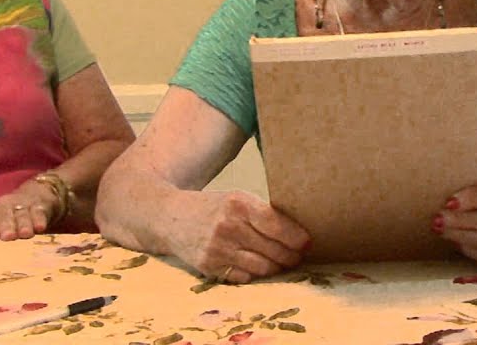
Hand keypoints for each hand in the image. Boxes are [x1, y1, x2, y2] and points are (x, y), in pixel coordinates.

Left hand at [0, 179, 60, 240]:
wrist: (35, 196)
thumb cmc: (9, 218)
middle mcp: (6, 205)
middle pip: (5, 215)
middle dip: (6, 226)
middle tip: (7, 237)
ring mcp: (24, 204)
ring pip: (22, 214)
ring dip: (23, 224)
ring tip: (25, 234)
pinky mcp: (40, 206)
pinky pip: (39, 212)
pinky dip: (39, 220)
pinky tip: (40, 228)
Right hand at [169, 191, 309, 283]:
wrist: (169, 216)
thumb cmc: (212, 207)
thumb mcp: (236, 198)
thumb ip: (262, 213)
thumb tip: (297, 232)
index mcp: (238, 204)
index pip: (276, 224)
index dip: (296, 237)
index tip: (307, 242)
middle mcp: (228, 226)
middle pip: (273, 249)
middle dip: (291, 255)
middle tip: (299, 256)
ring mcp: (217, 248)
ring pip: (262, 267)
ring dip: (277, 267)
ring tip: (283, 262)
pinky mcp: (209, 266)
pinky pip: (244, 277)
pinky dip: (255, 273)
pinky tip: (258, 266)